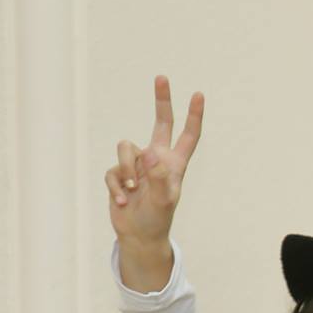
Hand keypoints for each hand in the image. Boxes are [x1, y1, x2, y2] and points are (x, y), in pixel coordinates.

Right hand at [104, 75, 203, 286]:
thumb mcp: (164, 200)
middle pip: (160, 122)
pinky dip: (116, 186)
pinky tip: (123, 201)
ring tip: (133, 191)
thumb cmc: (157, 219)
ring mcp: (138, 164)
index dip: (194, 116)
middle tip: (161, 77)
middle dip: (161, 100)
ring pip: (126, 148)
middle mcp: (157, 159)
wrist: (138, 235)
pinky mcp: (119, 173)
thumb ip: (161, 177)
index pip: (187, 136)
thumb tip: (153, 154)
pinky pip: (113, 170)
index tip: (198, 95)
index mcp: (175, 164)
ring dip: (127, 170)